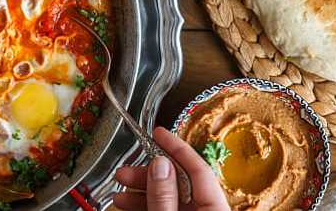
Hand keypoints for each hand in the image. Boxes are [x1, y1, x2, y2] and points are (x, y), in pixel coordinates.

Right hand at [114, 127, 230, 210]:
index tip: (158, 132)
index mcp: (215, 209)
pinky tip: (129, 205)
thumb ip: (164, 196)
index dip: (176, 148)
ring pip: (170, 199)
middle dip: (150, 174)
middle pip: (181, 184)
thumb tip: (160, 165)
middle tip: (126, 171)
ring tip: (120, 195)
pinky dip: (148, 205)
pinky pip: (167, 210)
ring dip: (143, 193)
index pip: (199, 169)